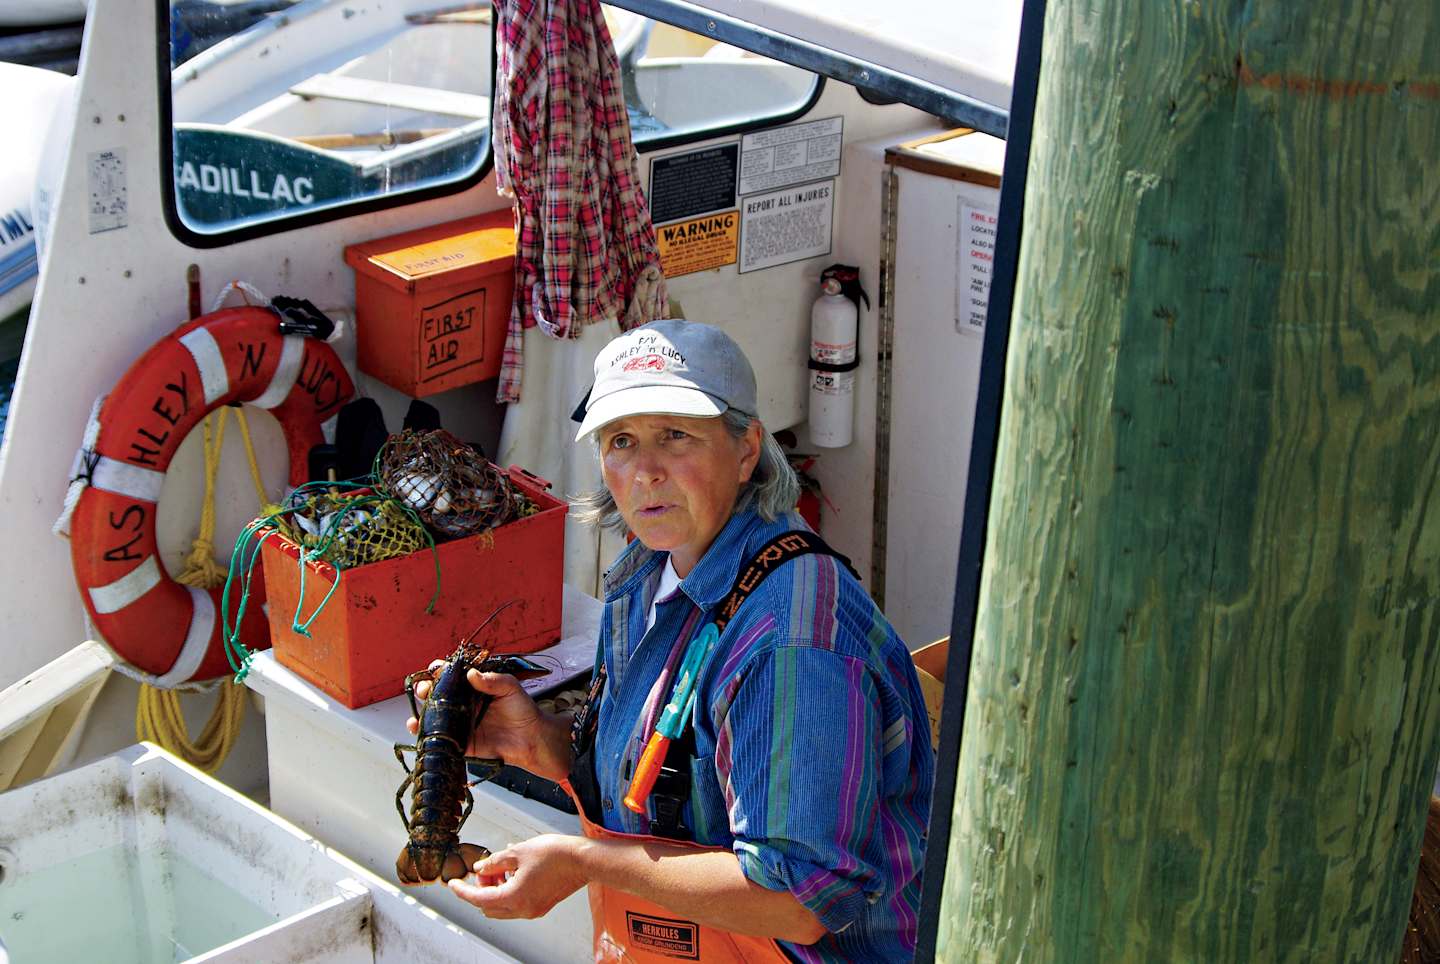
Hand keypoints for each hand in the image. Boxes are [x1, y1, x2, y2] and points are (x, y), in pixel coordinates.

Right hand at [406, 663, 572, 780]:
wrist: (530, 738)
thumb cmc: (522, 709)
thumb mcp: (510, 688)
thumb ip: (493, 680)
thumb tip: (471, 674)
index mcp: (472, 687)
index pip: (451, 675)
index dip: (439, 670)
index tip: (435, 669)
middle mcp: (462, 703)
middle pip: (437, 693)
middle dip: (425, 689)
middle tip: (424, 690)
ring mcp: (459, 722)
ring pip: (433, 715)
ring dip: (420, 711)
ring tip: (417, 710)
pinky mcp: (459, 741)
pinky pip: (439, 737)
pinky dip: (423, 733)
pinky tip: (416, 727)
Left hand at [448, 834, 588, 918]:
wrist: (582, 860)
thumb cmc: (555, 854)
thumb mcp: (518, 852)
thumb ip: (495, 862)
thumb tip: (481, 867)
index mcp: (514, 897)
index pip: (479, 899)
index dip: (463, 891)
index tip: (453, 885)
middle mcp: (522, 909)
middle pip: (489, 906)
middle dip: (482, 889)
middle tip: (485, 869)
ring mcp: (533, 909)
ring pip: (502, 907)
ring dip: (496, 889)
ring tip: (501, 867)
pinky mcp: (541, 905)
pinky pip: (516, 903)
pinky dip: (509, 891)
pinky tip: (514, 871)